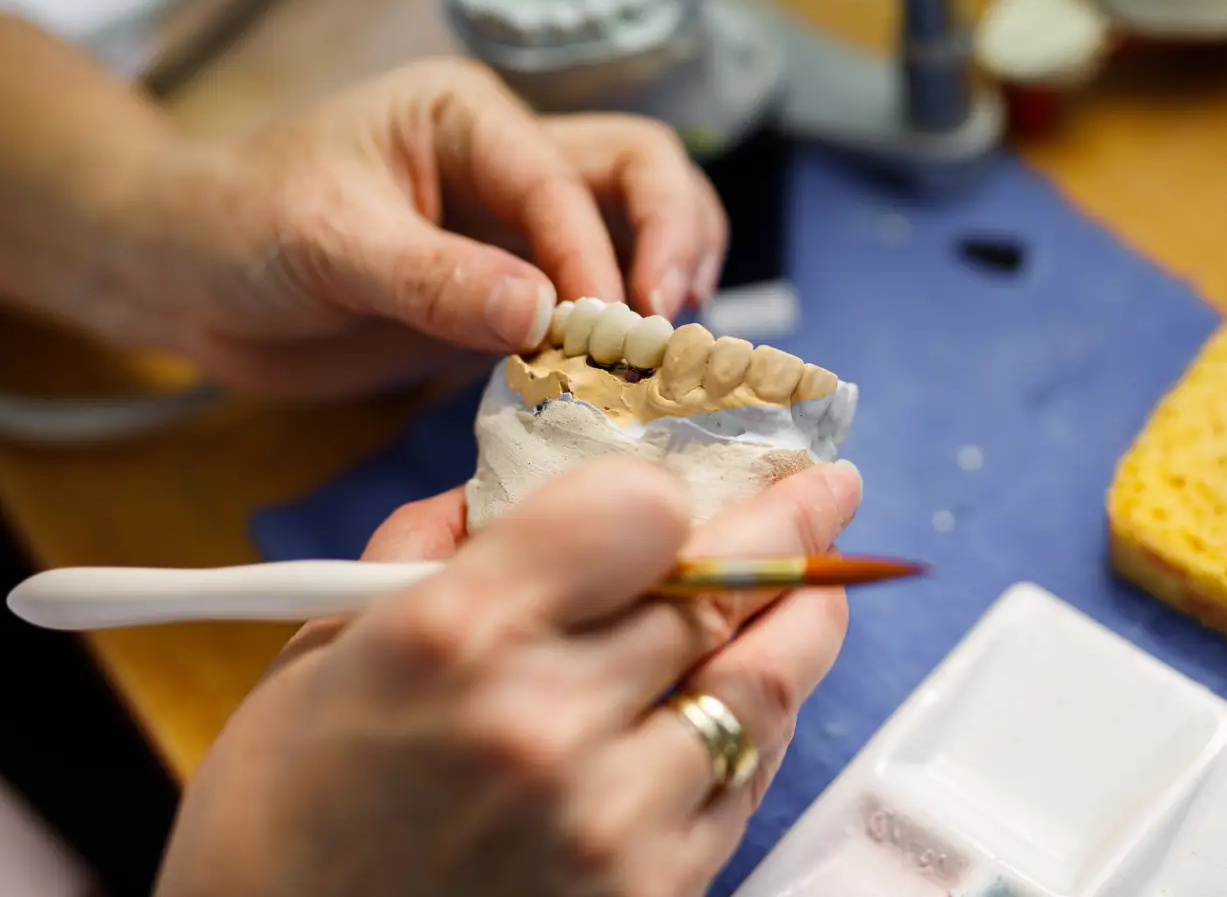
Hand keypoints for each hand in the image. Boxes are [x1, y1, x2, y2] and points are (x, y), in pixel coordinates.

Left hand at [112, 58, 726, 397]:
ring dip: (671, 272)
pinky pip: (598, 298)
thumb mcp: (327, 244)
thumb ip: (435, 279)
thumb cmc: (240, 227)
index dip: (596, 254)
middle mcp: (510, 158)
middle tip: (668, 322)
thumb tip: (546, 318)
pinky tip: (634, 369)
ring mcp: (518, 226)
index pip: (564, 177)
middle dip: (673, 237)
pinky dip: (630, 328)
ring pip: (639, 224)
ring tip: (671, 342)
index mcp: (467, 116)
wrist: (190, 278)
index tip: (606, 331)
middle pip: (640, 171)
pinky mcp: (515, 290)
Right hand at [153, 457, 860, 896]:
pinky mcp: (649, 892)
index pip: (639, 511)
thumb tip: (517, 487)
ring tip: (828, 580)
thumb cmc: (281, 820)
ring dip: (806, 619)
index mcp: (455, 635)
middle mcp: (544, 721)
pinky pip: (747, 782)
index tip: (673, 491)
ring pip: (761, 684)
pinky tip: (765, 686)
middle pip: (720, 589)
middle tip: (823, 493)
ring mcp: (609, 817)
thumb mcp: (320, 651)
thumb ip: (429, 548)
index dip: (668, 491)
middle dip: (785, 528)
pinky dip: (765, 720)